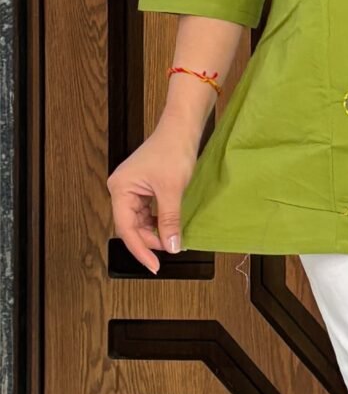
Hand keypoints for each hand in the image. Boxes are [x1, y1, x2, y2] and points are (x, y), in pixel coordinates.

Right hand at [107, 117, 201, 273]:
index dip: (140, 249)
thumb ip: (169, 220)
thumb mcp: (172, 190)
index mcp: (120, 188)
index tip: (153, 265)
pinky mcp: (142, 188)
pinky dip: (157, 221)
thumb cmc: (173, 150)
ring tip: (171, 239)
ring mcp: (131, 189)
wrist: (181, 129)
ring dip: (154, 232)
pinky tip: (169, 227)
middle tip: (170, 249)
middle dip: (150, 240)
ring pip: (140, 221)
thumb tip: (171, 246)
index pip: (126, 228)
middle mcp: (121, 189)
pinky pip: (146, 212)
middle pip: (131, 226)